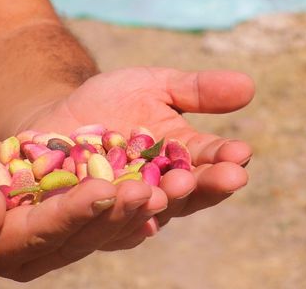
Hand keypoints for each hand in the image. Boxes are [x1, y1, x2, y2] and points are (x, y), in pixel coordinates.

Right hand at [0, 128, 166, 280]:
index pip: (42, 232)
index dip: (75, 212)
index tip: (106, 189)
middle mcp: (29, 250)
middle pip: (80, 235)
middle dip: (116, 213)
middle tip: (151, 190)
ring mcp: (48, 236)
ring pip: (98, 227)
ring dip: (133, 209)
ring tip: (165, 189)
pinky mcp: (60, 216)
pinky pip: (99, 212)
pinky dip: (127, 200)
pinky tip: (157, 186)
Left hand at [26, 67, 254, 233]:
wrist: (56, 114)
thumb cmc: (113, 101)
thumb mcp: (155, 85)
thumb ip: (196, 90)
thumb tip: (249, 86)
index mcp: (184, 159)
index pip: (212, 162)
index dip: (226, 159)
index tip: (242, 152)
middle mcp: (162, 189)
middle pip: (190, 194)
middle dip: (207, 185)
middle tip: (225, 176)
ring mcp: (127, 207)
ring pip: (151, 211)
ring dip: (166, 199)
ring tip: (176, 185)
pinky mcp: (91, 216)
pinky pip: (105, 219)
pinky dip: (117, 212)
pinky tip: (126, 202)